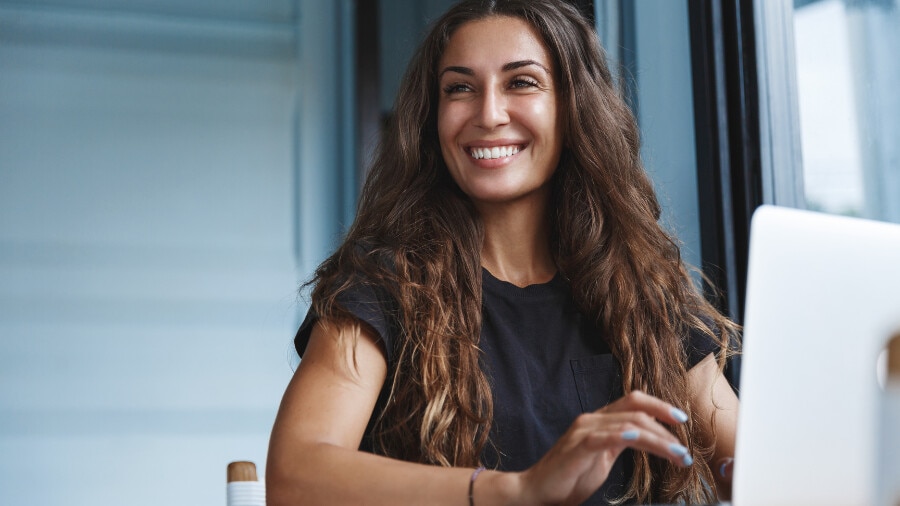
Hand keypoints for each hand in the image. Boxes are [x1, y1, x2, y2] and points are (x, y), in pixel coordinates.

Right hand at [514, 390, 691, 505]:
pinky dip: (624, 436)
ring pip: (629, 424)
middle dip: (666, 427)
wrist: (537, 492)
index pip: (634, 401)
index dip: (659, 406)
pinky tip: (638, 438)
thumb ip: (620, 444)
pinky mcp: (578, 446)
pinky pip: (605, 436)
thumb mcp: (602, 458)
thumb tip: (647, 440)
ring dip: (658, 439)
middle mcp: (592, 419)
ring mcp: (584, 431)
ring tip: (676, 454)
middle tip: (684, 448)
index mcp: (600, 421)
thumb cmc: (568, 478)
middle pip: (636, 409)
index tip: (681, 420)